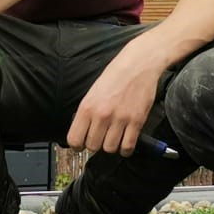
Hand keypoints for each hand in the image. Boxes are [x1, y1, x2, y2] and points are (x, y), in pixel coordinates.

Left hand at [66, 41, 165, 155]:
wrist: (138, 64)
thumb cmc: (116, 75)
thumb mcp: (93, 91)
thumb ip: (87, 113)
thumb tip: (83, 131)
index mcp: (87, 107)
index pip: (75, 139)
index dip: (77, 145)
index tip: (81, 145)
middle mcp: (102, 115)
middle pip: (92, 146)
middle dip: (95, 145)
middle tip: (100, 138)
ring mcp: (120, 119)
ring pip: (109, 149)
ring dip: (111, 146)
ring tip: (113, 138)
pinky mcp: (136, 122)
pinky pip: (127, 146)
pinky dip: (125, 149)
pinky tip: (125, 142)